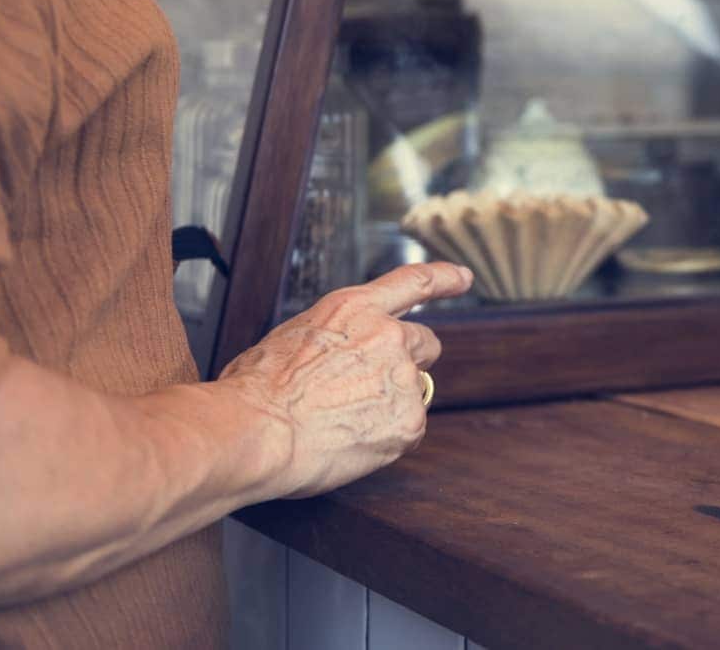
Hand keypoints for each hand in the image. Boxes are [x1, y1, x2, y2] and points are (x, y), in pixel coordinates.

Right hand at [216, 261, 471, 499]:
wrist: (255, 430)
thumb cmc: (257, 391)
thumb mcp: (293, 338)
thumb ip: (333, 338)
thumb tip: (338, 356)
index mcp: (353, 309)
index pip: (412, 282)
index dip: (444, 278)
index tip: (464, 277)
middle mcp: (387, 335)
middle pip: (425, 343)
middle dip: (408, 362)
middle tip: (371, 389)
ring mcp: (402, 377)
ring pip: (414, 391)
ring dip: (391, 403)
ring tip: (344, 421)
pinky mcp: (409, 420)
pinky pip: (407, 430)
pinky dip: (386, 439)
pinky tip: (351, 442)